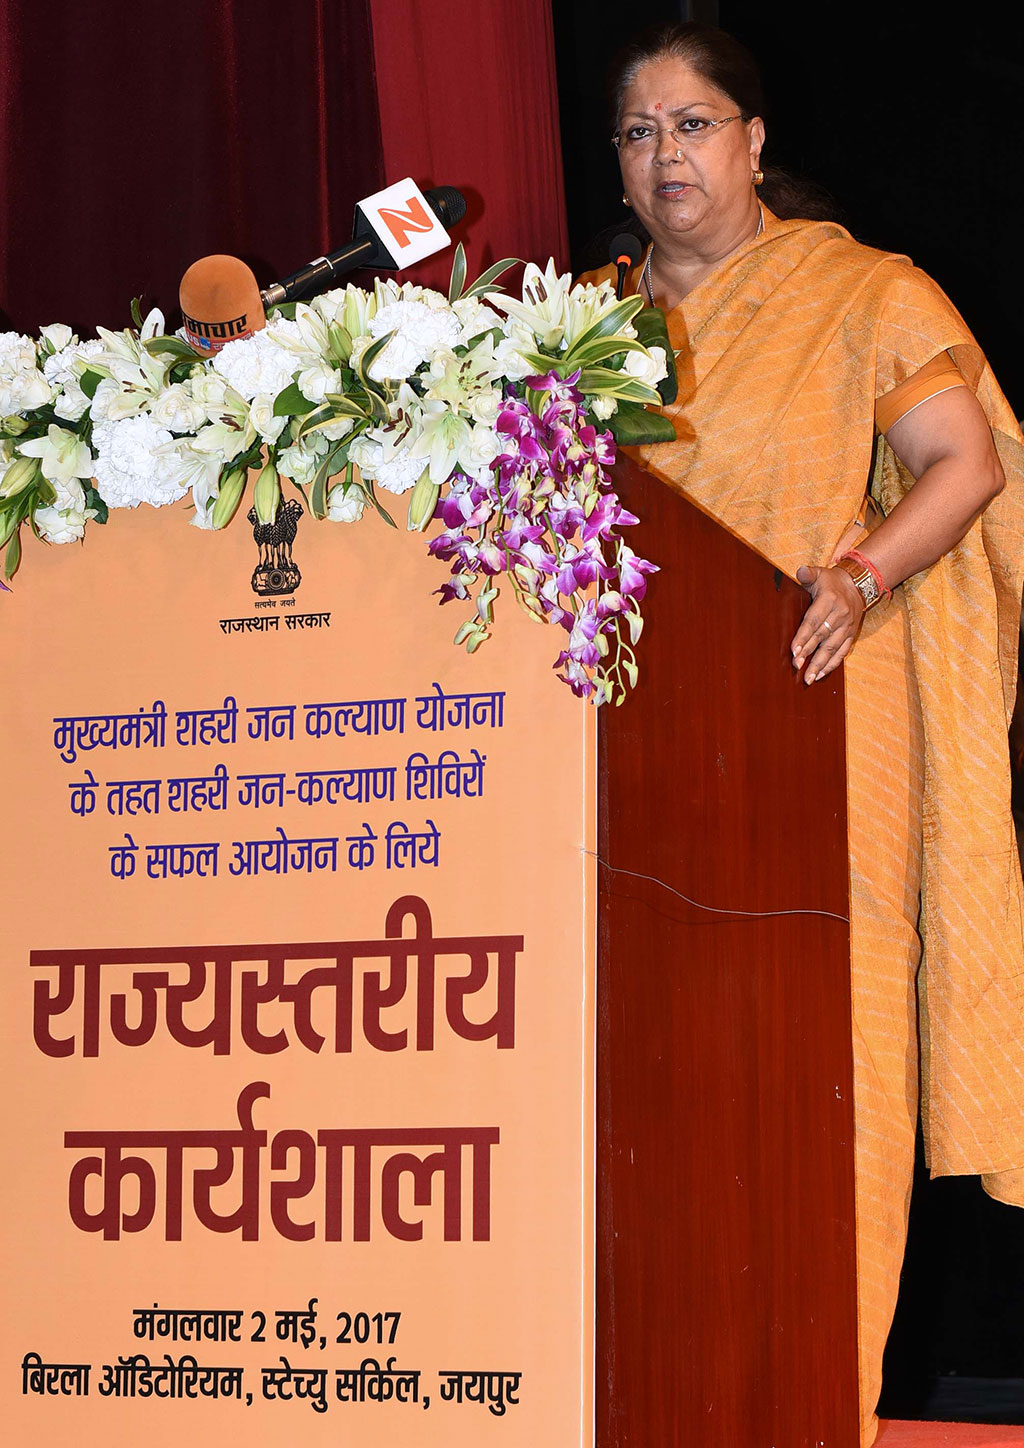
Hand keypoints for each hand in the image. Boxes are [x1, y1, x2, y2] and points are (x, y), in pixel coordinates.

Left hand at [791, 564, 864, 683]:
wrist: (858, 585)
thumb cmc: (831, 582)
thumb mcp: (820, 573)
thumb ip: (808, 574)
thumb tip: (800, 571)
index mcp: (829, 600)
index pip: (814, 621)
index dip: (804, 636)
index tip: (794, 650)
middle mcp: (839, 615)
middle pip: (821, 637)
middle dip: (809, 653)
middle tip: (797, 666)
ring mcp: (847, 627)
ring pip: (832, 648)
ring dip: (819, 664)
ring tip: (808, 678)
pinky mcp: (851, 635)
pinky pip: (842, 652)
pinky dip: (832, 664)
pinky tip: (820, 674)